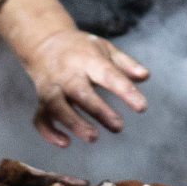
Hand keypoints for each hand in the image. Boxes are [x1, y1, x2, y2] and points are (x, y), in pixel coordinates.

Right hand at [0, 0, 148, 147]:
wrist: (44, 42)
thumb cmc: (81, 49)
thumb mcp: (105, 49)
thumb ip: (126, 64)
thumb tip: (145, 76)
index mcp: (87, 59)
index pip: (108, 74)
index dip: (125, 91)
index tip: (142, 107)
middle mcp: (67, 73)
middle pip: (80, 91)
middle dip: (98, 110)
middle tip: (118, 127)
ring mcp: (52, 87)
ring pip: (57, 106)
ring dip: (73, 122)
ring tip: (93, 137)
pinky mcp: (41, 100)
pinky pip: (41, 118)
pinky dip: (49, 132)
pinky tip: (65, 143)